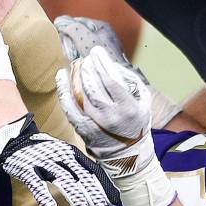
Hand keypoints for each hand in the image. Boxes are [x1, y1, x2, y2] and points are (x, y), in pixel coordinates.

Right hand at [0, 112, 111, 205]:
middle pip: (81, 176)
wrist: (16, 139)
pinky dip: (43, 195)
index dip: (104, 186)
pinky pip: (36, 183)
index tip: (114, 202)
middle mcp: (61, 157)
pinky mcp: (27, 169)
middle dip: (94, 194)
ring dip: (73, 193)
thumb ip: (81, 169)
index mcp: (73, 154)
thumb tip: (100, 187)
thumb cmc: (46, 152)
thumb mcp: (66, 155)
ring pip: (62, 178)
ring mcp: (44, 162)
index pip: (93, 171)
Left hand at [55, 46, 154, 177]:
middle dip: (88, 67)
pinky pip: (69, 107)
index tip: (97, 51)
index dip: (103, 63)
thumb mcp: (143, 101)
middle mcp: (110, 116)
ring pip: (80, 94)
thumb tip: (111, 65)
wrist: (127, 154)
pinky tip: (61, 77)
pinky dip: (63, 90)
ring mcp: (94, 123)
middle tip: (86, 58)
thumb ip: (131, 81)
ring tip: (77, 64)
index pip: (112, 80)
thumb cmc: (136, 123)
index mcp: (128, 108)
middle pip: (94, 86)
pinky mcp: (82, 129)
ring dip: (76, 75)